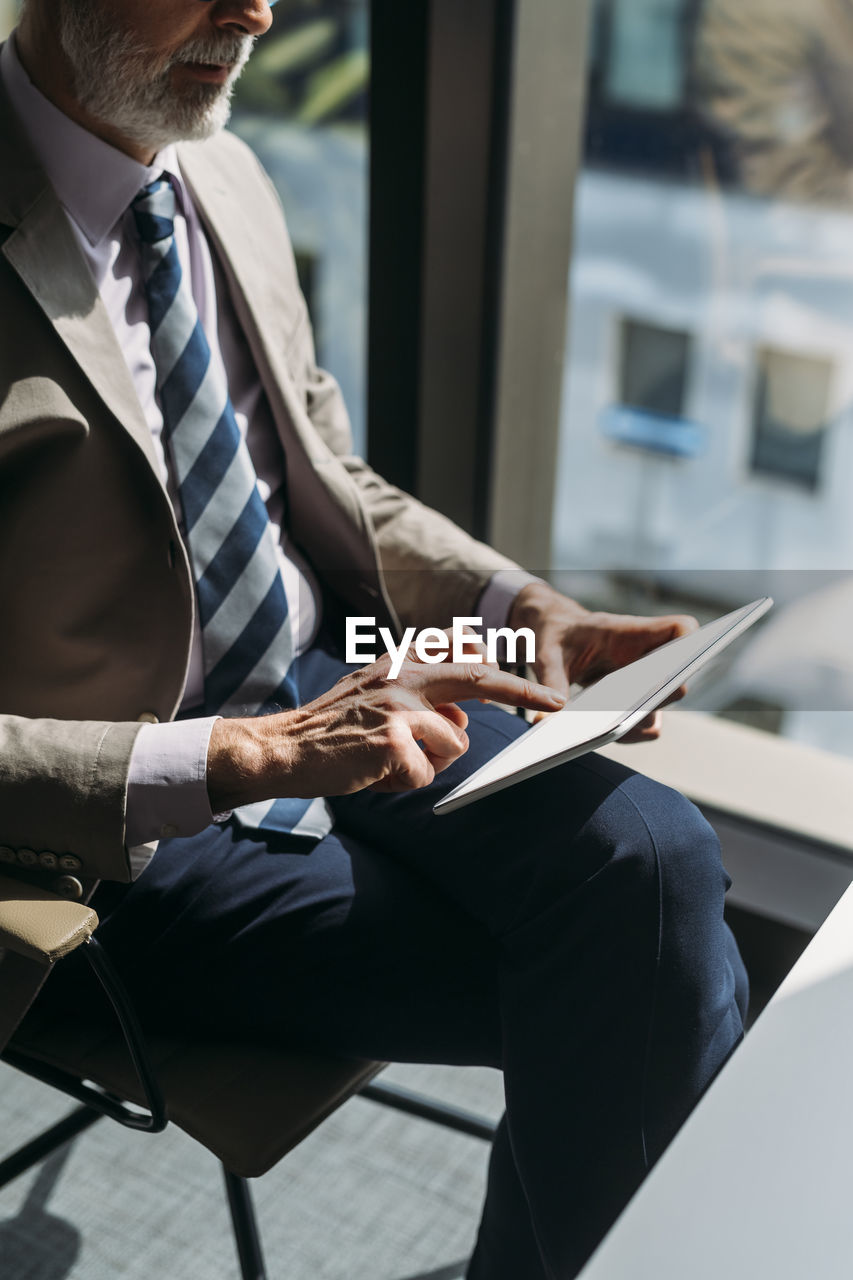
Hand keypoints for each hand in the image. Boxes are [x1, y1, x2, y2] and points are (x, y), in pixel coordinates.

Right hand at [207, 647, 566, 810]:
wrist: (286, 748)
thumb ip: (417, 690)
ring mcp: (399, 707)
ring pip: (454, 744)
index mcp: (401, 660)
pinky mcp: (392, 742)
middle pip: (479, 679)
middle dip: (524, 690)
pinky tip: (375, 773)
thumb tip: (463, 714)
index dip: (501, 665)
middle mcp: (403, 676)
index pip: (462, 653)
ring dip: (429, 762)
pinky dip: (404, 783)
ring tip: (388, 759)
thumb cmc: (334, 727)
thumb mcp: (375, 690)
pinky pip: (425, 775)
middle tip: (557, 701)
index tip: (536, 679)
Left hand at [508, 581, 696, 742]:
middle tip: (629, 711)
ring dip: (640, 721)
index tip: (679, 664)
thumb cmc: (554, 635)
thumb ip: (551, 682)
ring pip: (661, 708)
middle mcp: (645, 657)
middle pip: (677, 678)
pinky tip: (603, 736)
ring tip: (610, 729)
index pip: (681, 630)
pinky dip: (629, 733)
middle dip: (661, 697)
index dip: (693, 644)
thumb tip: (549, 719)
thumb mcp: (546, 654)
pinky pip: (644, 723)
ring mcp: (643, 680)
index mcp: (629, 632)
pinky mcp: (633, 700)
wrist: (552, 636)